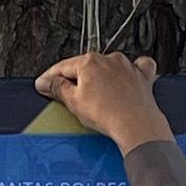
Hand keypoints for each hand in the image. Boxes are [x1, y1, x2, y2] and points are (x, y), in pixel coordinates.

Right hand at [35, 50, 171, 151]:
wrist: (136, 125)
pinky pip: (136, 67)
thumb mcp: (74, 102)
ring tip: (95, 96)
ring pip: (108, 67)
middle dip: (75, 79)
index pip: (62, 66)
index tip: (44, 84)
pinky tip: (124, 80)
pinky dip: (129, 71)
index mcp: (90, 62)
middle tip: (67, 95)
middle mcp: (109, 59)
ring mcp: (127, 67)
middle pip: (85, 67)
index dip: (50, 77)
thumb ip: (57, 88)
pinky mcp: (142, 77)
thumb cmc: (109, 114)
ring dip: (100, 77)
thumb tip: (45, 82)